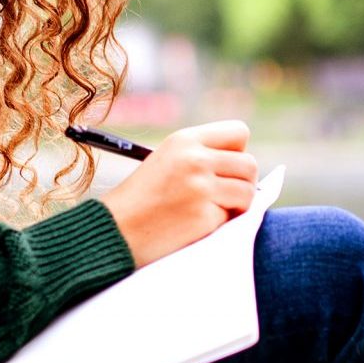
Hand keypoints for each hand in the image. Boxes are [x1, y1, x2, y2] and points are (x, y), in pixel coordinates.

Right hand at [96, 120, 256, 267]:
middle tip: (227, 196)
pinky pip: (232, 217)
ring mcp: (200, 188)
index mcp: (184, 140)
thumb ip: (201, 156)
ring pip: (248, 192)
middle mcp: (195, 159)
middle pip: (249, 164)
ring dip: (237, 205)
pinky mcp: (203, 216)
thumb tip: (244, 167)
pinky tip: (198, 225)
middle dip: (244, 183)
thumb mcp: (166, 161)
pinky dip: (220, 224)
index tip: (226, 168)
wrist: (115, 230)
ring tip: (214, 211)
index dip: (238, 152)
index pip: (238, 132)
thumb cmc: (140, 199)